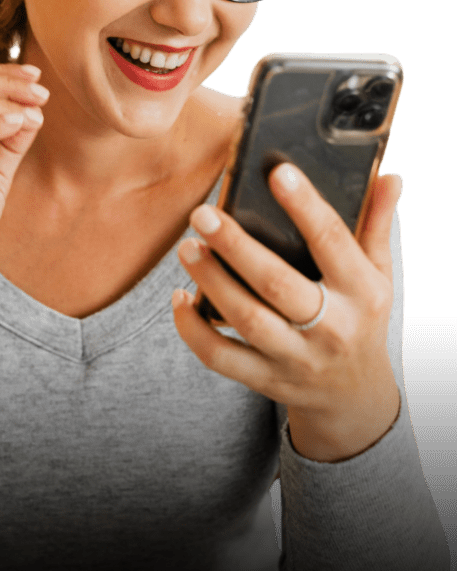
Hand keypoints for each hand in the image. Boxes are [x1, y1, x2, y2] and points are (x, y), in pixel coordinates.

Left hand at [173, 164, 402, 461]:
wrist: (354, 398)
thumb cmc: (361, 319)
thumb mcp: (380, 275)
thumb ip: (377, 225)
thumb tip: (389, 177)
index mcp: (362, 293)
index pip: (332, 243)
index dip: (305, 206)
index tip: (277, 172)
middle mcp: (331, 328)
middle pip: (277, 283)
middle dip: (236, 246)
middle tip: (203, 214)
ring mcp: (296, 358)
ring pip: (246, 319)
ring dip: (211, 281)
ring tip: (188, 247)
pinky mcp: (265, 379)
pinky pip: (221, 357)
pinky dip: (194, 329)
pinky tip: (180, 298)